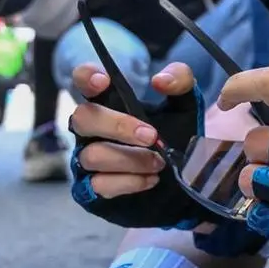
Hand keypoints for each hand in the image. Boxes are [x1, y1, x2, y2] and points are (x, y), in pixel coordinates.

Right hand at [68, 61, 206, 228]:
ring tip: (159, 162)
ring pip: (93, 155)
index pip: (83, 81)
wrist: (185, 178)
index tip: (103, 81)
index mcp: (109, 101)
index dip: (86, 78)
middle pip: (82, 118)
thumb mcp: (186, 104)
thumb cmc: (176, 134)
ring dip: (130, 159)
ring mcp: (88, 159)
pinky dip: (129, 181)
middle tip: (151, 136)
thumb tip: (160, 81)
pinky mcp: (92, 189)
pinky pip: (99, 184)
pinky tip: (152, 179)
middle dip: (118, 126)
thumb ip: (179, 81)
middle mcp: (91, 129)